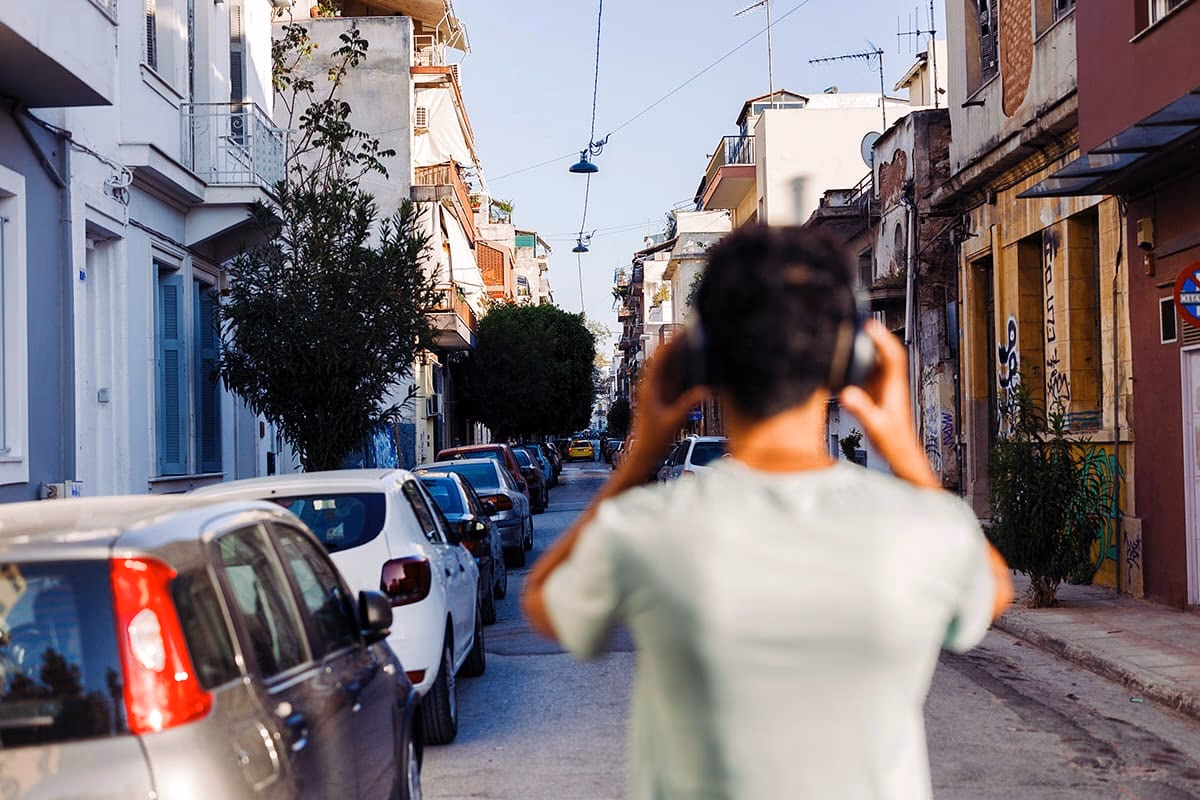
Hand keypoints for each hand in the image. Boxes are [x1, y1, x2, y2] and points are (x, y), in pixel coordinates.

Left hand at [626, 337, 708, 471]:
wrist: (643, 454)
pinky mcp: (662, 398)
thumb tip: (704, 392)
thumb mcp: (672, 422)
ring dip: (678, 354)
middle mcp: (651, 387)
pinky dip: (681, 368)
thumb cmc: (653, 440)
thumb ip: (687, 405)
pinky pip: (672, 378)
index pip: (659, 360)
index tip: (681, 331)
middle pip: (663, 359)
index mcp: (649, 389)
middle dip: (675, 344)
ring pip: (667, 367)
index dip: (670, 343)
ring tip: (692, 340)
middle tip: (690, 330)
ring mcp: (656, 392)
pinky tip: (691, 362)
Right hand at [837, 320, 938, 488]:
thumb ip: (862, 410)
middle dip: (876, 337)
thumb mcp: (876, 427)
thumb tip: (848, 393)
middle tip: (861, 323)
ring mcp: (887, 390)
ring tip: (855, 337)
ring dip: (870, 349)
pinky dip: (863, 365)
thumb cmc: (895, 444)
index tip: (871, 326)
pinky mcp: (881, 397)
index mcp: (895, 389)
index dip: (883, 339)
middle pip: (888, 354)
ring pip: (880, 363)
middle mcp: (892, 386)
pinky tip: (852, 364)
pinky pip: (872, 375)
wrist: (903, 455)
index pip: (893, 356)